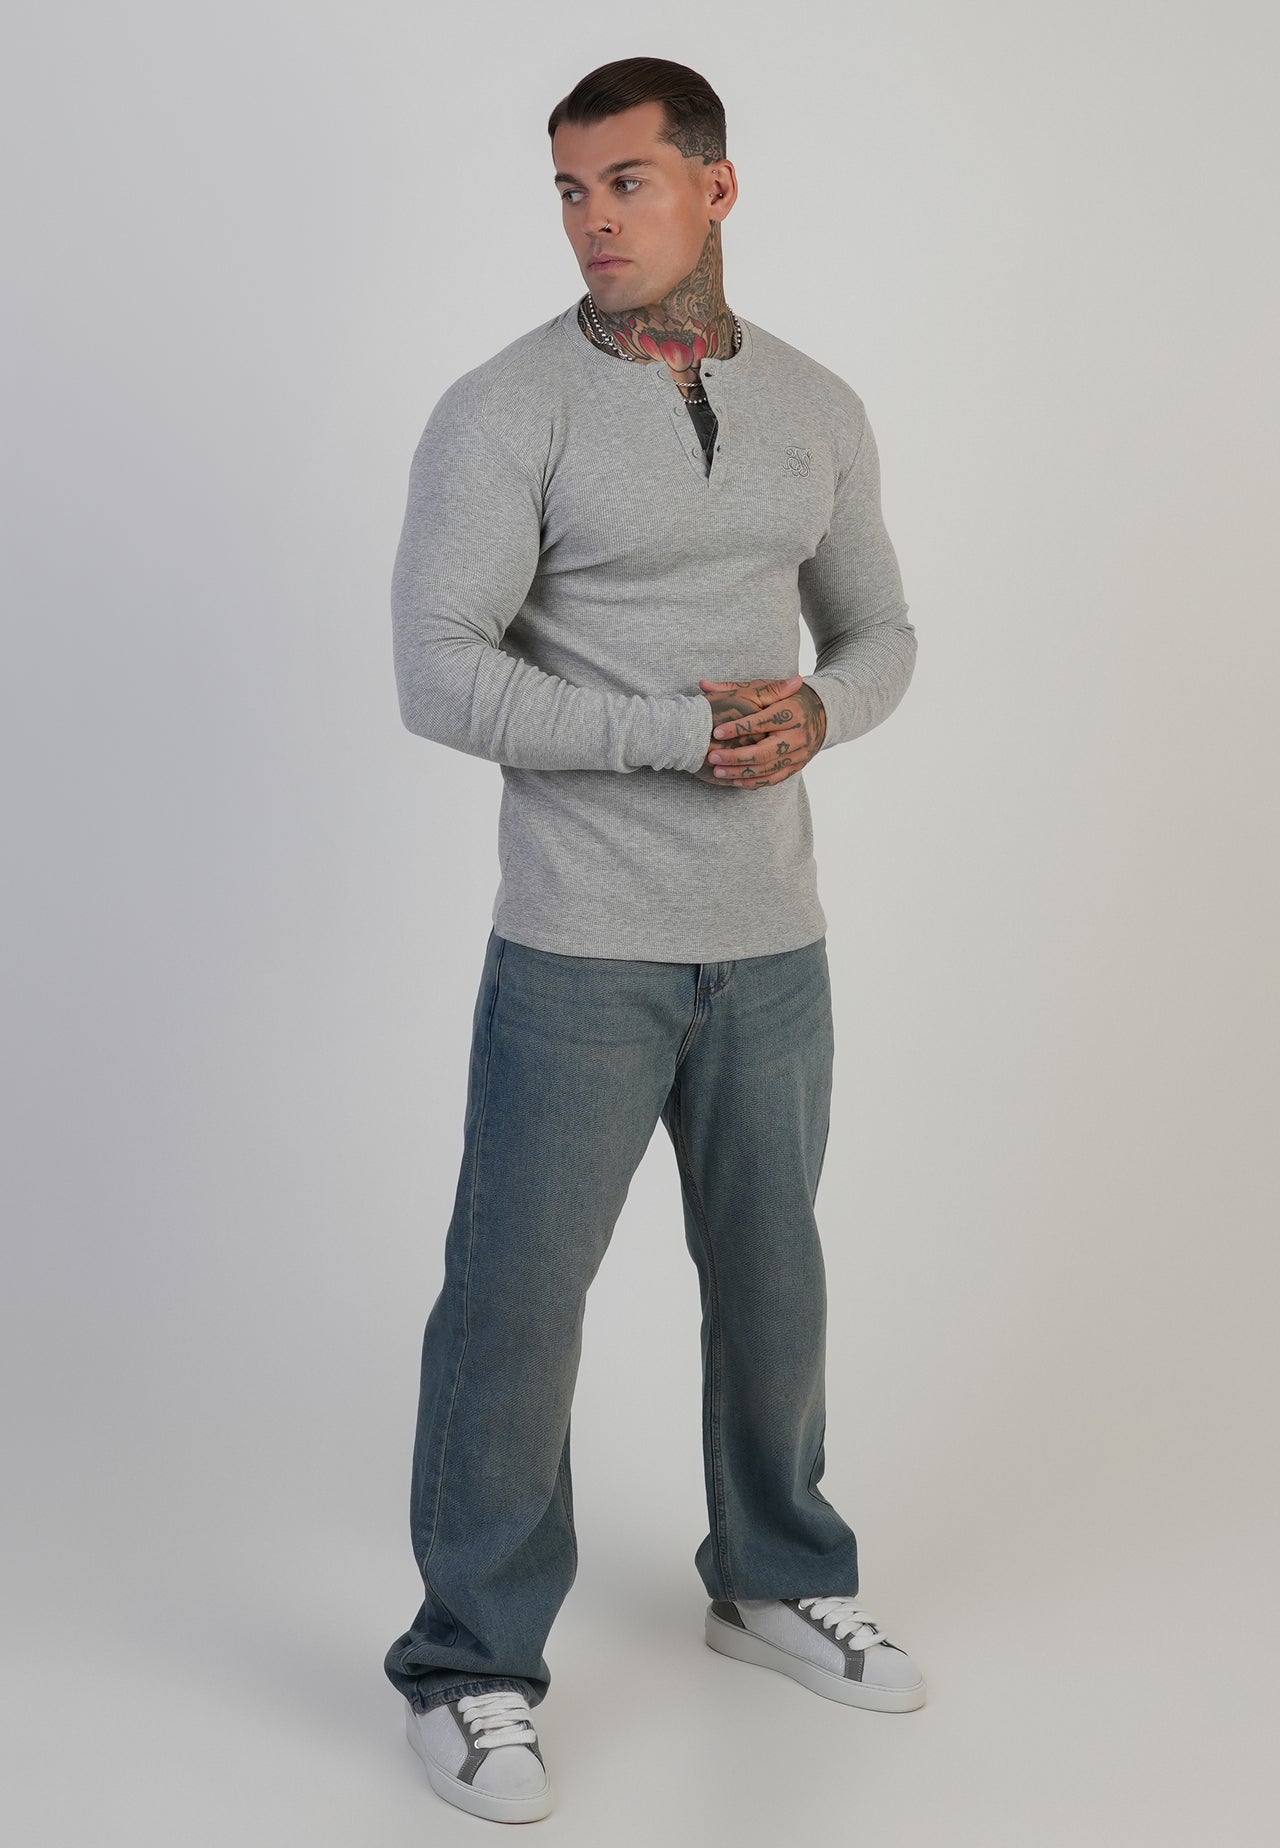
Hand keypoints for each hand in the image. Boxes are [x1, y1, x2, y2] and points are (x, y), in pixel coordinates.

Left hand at [691, 674, 827, 788]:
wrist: (822, 714)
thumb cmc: (785, 699)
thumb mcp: (766, 688)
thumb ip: (734, 688)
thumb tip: (702, 685)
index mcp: (791, 711)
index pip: (762, 721)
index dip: (739, 728)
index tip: (716, 732)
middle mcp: (798, 734)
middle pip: (764, 751)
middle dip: (736, 756)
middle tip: (712, 757)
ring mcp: (799, 753)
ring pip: (767, 769)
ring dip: (740, 772)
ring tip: (717, 771)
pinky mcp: (796, 766)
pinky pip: (774, 779)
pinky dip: (753, 782)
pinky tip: (734, 779)